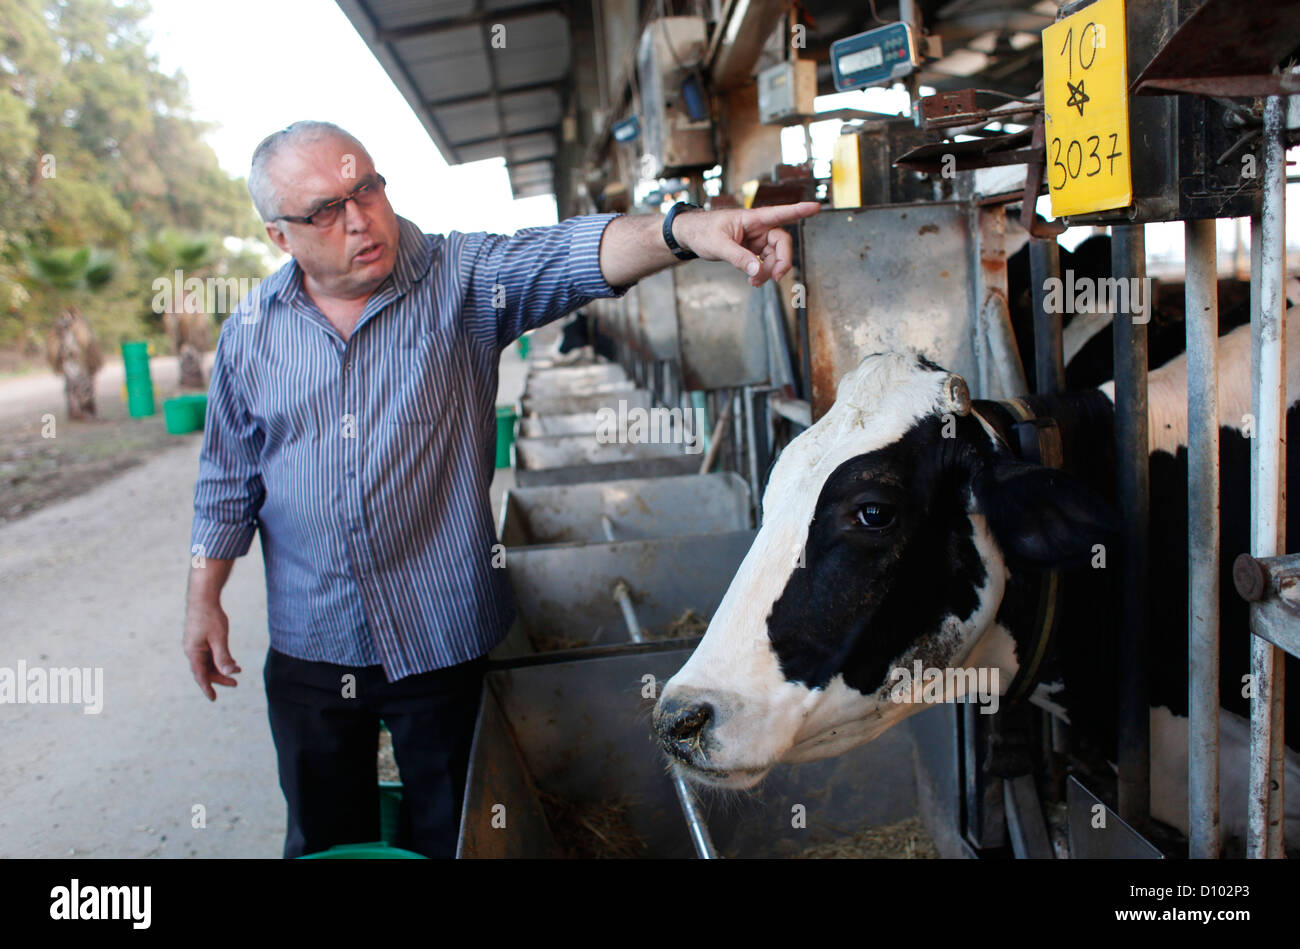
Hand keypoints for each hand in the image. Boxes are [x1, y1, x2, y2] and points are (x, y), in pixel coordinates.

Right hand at [183, 599, 240, 700]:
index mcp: (193, 652)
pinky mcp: (200, 639)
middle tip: (235, 683)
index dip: (207, 688)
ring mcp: (195, 644)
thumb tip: (228, 673)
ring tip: (238, 670)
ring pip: (208, 662)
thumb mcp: (220, 638)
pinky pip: (209, 654)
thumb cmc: (210, 616)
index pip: (200, 675)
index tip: (214, 698)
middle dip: (220, 677)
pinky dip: (220, 659)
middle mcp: (192, 650)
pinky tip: (231, 661)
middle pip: (205, 670)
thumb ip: (223, 657)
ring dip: (221, 667)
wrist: (203, 596)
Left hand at [673, 201, 820, 287]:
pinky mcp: (752, 249)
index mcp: (752, 218)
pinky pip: (765, 262)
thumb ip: (738, 258)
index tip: (816, 206)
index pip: (780, 213)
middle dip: (781, 261)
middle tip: (774, 278)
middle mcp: (758, 227)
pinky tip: (754, 281)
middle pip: (782, 242)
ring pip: (774, 256)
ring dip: (769, 271)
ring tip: (755, 283)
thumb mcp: (718, 245)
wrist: (691, 236)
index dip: (798, 210)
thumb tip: (756, 271)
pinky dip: (762, 273)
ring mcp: (756, 239)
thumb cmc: (703, 232)